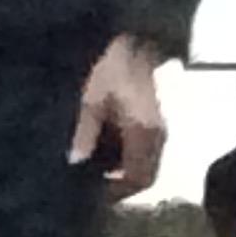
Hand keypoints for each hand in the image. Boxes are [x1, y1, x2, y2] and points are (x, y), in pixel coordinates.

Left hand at [70, 35, 166, 201]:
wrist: (136, 41)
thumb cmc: (112, 69)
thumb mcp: (92, 100)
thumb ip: (85, 133)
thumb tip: (75, 162)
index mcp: (143, 132)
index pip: (139, 178)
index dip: (119, 191)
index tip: (96, 195)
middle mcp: (157, 136)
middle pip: (145, 177)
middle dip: (122, 186)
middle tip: (95, 187)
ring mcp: (159, 129)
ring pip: (147, 165)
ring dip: (125, 173)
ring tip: (98, 171)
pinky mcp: (155, 122)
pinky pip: (145, 152)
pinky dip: (129, 159)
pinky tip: (107, 152)